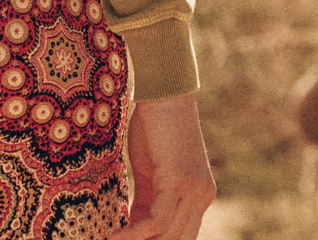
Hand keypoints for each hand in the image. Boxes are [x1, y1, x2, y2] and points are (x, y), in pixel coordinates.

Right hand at [119, 92, 216, 239]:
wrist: (162, 93)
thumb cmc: (154, 124)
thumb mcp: (149, 169)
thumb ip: (147, 199)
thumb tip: (133, 227)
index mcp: (199, 194)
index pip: (181, 235)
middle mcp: (202, 196)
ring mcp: (194, 191)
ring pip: (169, 236)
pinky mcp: (179, 182)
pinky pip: (158, 221)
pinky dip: (135, 233)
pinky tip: (115, 235)